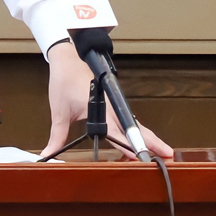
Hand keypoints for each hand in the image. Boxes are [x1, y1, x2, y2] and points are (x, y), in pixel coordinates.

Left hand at [40, 41, 174, 160]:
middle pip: (136, 128)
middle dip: (152, 142)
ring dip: (149, 137)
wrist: (67, 58)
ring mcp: (114, 104)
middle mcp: (111, 107)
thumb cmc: (64, 81)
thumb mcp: (59, 112)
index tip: (142, 157)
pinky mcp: (112, 103)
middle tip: (167, 155)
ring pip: (136, 124)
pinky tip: (144, 142)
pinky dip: (139, 131)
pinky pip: (129, 120)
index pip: (118, 132)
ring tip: (163, 152)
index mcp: (100, 108)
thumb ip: (57, 136)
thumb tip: (47, 155)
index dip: (130, 146)